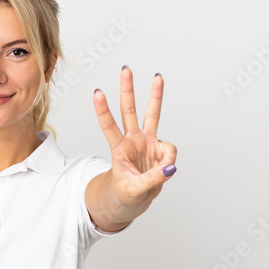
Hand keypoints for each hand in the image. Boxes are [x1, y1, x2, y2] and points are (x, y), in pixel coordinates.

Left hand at [93, 67, 176, 210]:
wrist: (134, 199)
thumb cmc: (126, 192)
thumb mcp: (134, 190)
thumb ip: (151, 179)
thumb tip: (169, 168)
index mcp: (118, 149)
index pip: (109, 127)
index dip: (103, 110)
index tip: (97, 93)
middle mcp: (132, 140)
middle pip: (129, 111)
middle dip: (127, 90)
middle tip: (125, 70)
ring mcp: (147, 142)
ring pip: (152, 115)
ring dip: (155, 95)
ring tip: (158, 76)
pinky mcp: (160, 148)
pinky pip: (170, 152)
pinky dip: (169, 164)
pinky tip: (163, 172)